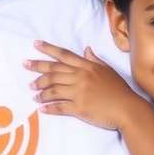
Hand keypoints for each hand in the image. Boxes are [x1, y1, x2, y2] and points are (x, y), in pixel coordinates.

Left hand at [24, 40, 144, 129]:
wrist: (128, 109)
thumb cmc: (119, 90)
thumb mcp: (108, 70)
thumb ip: (94, 60)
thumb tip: (86, 50)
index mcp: (87, 67)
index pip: (64, 55)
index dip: (48, 49)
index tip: (35, 45)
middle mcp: (80, 77)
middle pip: (53, 71)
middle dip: (37, 68)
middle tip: (25, 66)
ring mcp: (78, 93)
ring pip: (53, 89)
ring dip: (41, 91)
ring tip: (33, 92)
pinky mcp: (78, 108)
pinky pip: (59, 107)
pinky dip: (49, 107)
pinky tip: (41, 108)